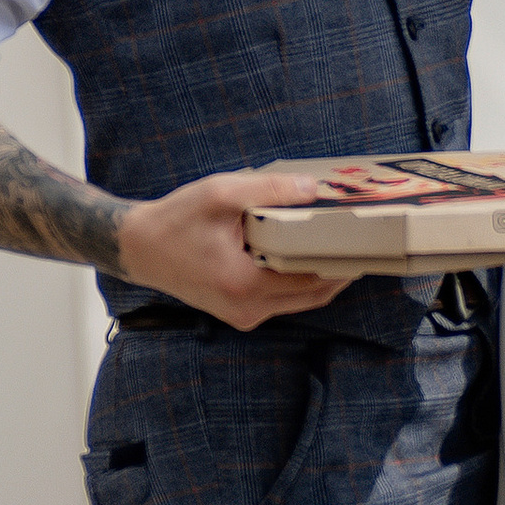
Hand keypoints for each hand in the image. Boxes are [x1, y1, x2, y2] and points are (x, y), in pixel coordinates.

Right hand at [115, 165, 357, 330]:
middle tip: (363, 241)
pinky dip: (298, 279)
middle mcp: (247, 309)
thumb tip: (312, 188)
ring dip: (321, 275)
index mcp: (244, 285)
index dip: (343, 261)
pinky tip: (306, 252)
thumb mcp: (220, 194)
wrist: (138, 248)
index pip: (313, 279)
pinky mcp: (239, 313)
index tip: (366, 241)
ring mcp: (244, 316)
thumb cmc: (175, 220)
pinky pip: (283, 299)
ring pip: (301, 300)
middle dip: (340, 269)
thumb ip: (269, 190)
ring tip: (340, 243)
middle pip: (314, 295)